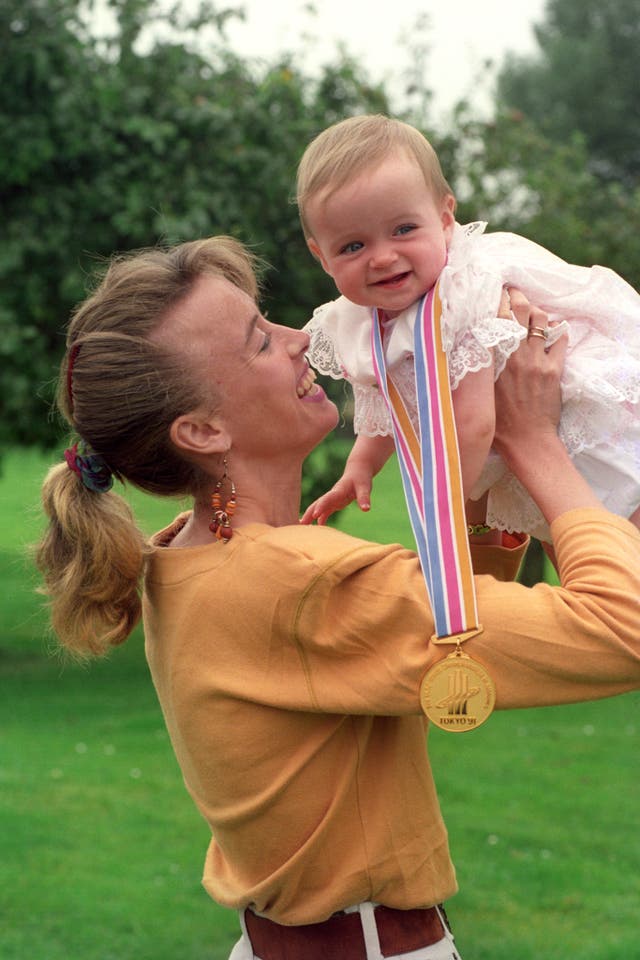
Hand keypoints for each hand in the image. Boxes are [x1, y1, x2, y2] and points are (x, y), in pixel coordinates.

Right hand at [300, 468, 372, 524]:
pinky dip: (320, 519)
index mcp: (338, 490)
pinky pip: (325, 511)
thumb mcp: (365, 487)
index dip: (321, 506)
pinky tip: (317, 527)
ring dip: (310, 516)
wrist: (358, 471)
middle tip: (301, 524)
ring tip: (302, 526)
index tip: (315, 515)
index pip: (328, 498)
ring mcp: (332, 499)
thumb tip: (366, 509)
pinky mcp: (335, 502)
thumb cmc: (362, 479)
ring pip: (318, 508)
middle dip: (309, 513)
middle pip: (318, 504)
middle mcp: (332, 495)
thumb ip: (364, 498)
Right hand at [493, 288, 566, 457]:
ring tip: (531, 312)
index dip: (495, 300)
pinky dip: (557, 330)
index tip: (494, 292)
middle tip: (512, 291)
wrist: (527, 441)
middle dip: (516, 295)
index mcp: (493, 359)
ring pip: (540, 320)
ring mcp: (537, 360)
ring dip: (536, 312)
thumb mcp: (478, 392)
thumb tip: (469, 346)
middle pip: (518, 310)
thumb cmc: (498, 423)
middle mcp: (515, 354)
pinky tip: (553, 329)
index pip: (494, 317)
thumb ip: (477, 367)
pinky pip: (560, 340)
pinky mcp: (554, 369)